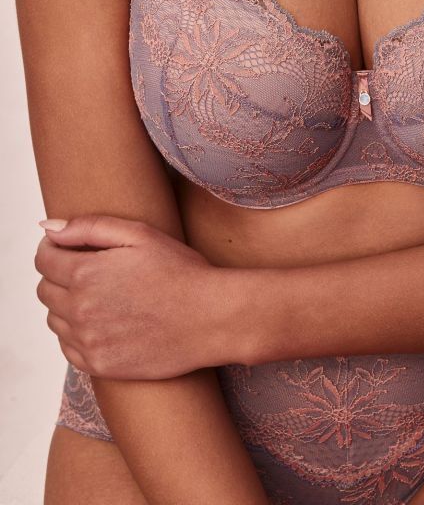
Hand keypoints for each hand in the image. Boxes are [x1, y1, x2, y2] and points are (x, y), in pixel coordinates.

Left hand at [34, 214, 234, 378]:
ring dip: (67, 306)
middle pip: (45, 290)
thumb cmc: (181, 272)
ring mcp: (88, 342)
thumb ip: (89, 227)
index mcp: (85, 274)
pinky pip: (68, 349)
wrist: (211, 318)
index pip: (43, 259)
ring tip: (102, 296)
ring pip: (54, 320)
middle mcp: (79, 310)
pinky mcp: (99, 366)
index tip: (68, 248)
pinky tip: (103, 322)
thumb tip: (48, 228)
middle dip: (60, 275)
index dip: (53, 249)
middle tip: (92, 270)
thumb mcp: (139, 235)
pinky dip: (76, 334)